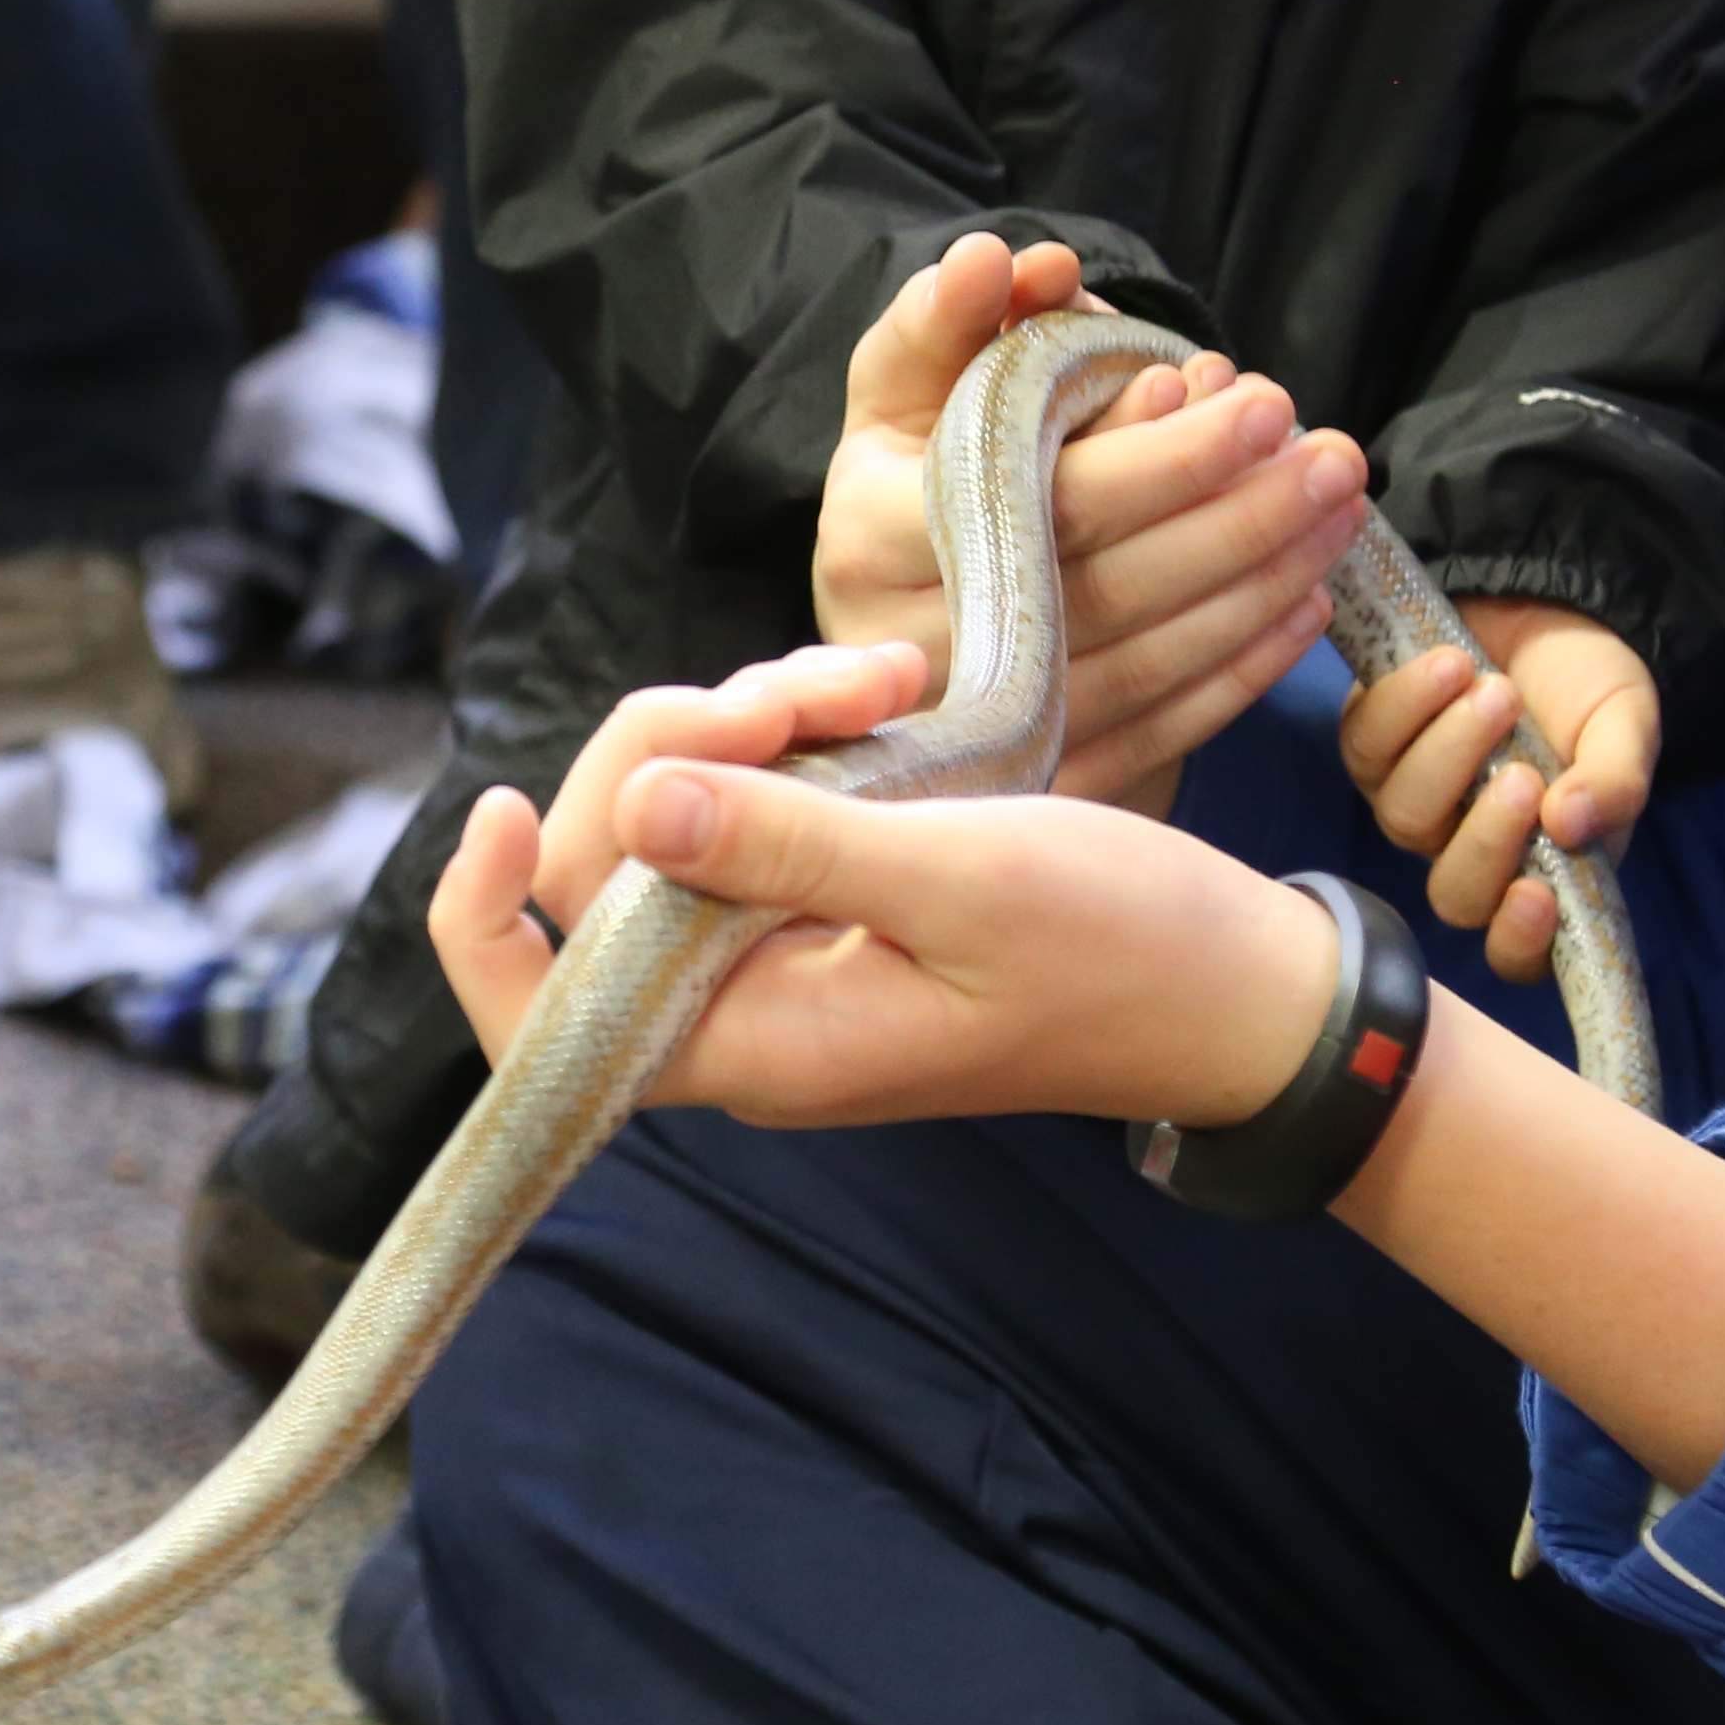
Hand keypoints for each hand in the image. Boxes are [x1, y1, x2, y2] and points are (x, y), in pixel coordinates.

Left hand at [428, 643, 1335, 1130]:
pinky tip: (888, 695)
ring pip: (683, 811)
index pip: (536, 1011)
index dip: (481, 913)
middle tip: (813, 692)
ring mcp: (788, 949)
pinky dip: (804, 733)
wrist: (1243, 994)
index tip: (500, 799)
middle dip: (679, 746)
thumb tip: (638, 811)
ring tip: (883, 681)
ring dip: (758, 718)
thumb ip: (792, 847)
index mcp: (755, 1043)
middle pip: (603, 866)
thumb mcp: (960, 880)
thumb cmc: (1124, 953)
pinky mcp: (835, 897)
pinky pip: (760, 800)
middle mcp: (746, 1008)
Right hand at [809, 235, 1372, 813]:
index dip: (1160, 453)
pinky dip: (1242, 670)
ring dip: (1259, 585)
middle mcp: (916, 645)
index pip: (1044, 497)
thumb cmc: (910, 483)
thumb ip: (952, 318)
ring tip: (1338, 512)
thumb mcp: (904, 390)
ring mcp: (980, 729)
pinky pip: (1159, 730)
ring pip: (1147, 661)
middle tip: (1335, 456)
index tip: (1256, 398)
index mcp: (875, 532)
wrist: (886, 630)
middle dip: (1240, 514)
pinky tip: (1304, 605)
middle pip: (1109, 582)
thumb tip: (1017, 266)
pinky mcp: (1035, 783)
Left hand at [1337, 603, 1656, 981]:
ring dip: (1448, 753)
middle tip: (1523, 771)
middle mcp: (1471, 849)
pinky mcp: (1372, 745)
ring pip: (1404, 815)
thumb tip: (1570, 823)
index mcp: (1545, 867)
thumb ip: (1615, 781)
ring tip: (1496, 689)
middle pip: (1453, 893)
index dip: (1518, 941)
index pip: (1519, 951)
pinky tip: (1451, 663)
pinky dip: (1407, 703)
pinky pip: (1367, 743)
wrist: (1545, 604)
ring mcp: (1416, 801)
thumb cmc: (1590, 684)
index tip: (1534, 892)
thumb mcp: (1626, 726)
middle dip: (1484, 838)